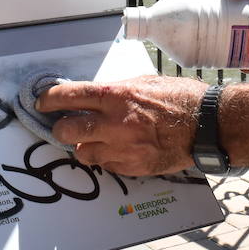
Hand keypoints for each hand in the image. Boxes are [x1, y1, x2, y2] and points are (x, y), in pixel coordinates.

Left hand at [37, 75, 207, 176]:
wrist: (206, 125)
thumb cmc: (179, 98)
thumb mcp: (143, 82)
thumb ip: (116, 91)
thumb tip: (94, 97)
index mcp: (116, 95)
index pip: (69, 97)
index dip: (49, 100)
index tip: (42, 102)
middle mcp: (114, 123)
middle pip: (66, 130)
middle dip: (62, 128)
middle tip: (66, 126)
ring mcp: (122, 148)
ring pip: (83, 154)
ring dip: (85, 146)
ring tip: (97, 140)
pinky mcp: (132, 167)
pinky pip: (106, 166)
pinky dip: (107, 158)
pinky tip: (119, 150)